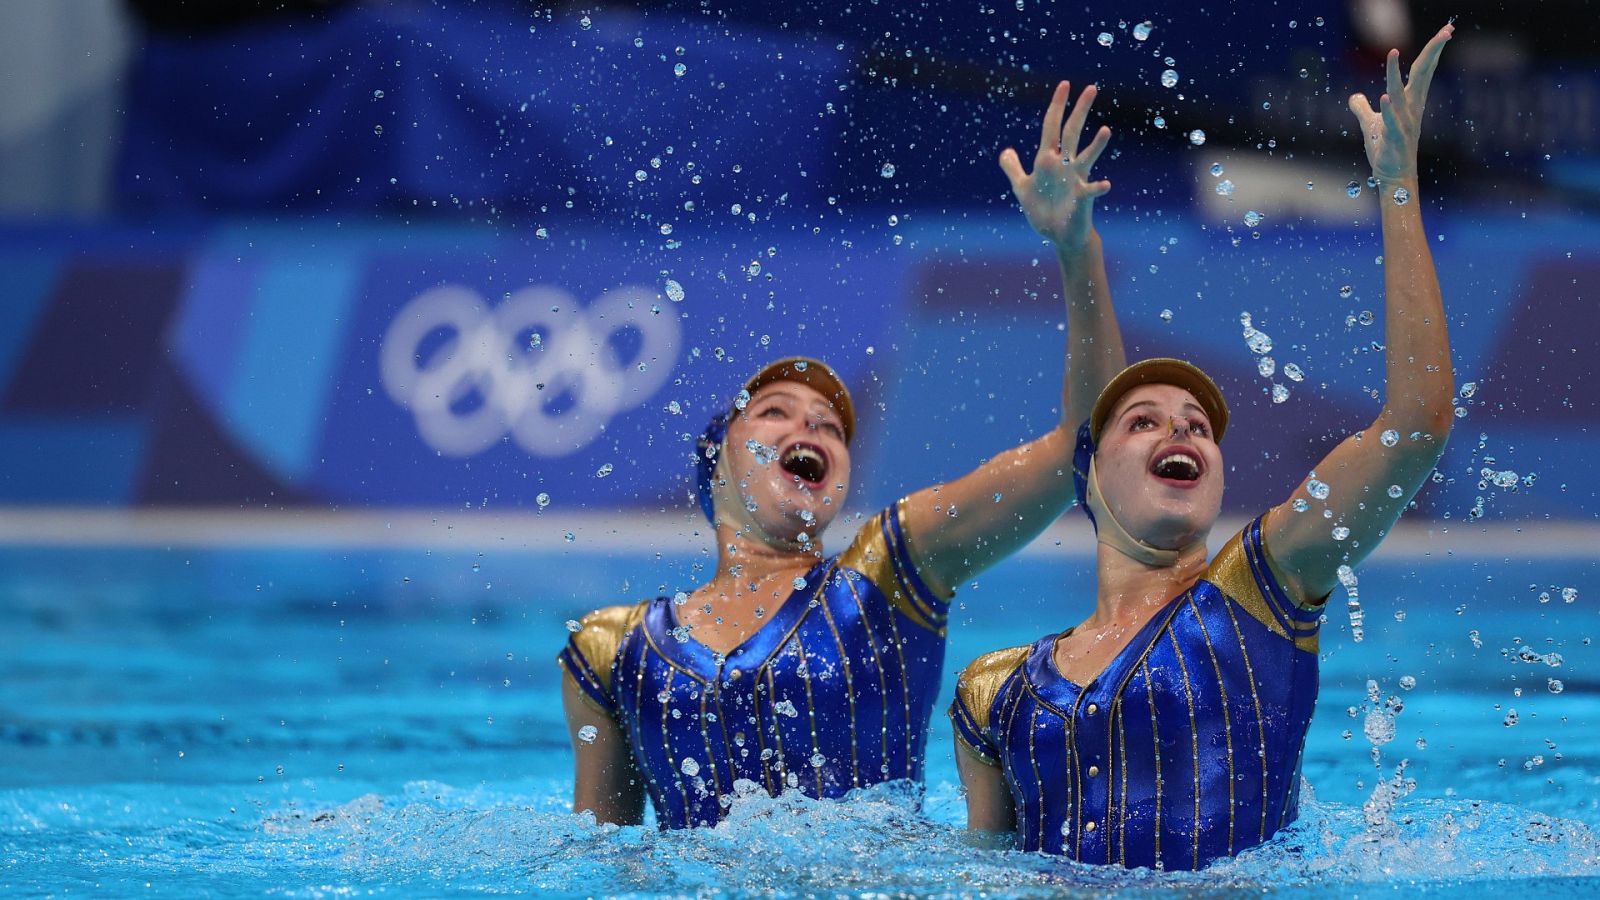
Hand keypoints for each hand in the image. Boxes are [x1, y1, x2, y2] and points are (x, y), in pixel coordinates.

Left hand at [1000, 81, 1110, 249]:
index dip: (1056, 106)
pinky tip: (1105, 184)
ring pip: (1087, 158)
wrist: (1059, 235)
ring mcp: (1076, 180)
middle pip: (1072, 132)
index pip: (1052, 126)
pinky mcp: (1082, 199)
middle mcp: (1065, 165)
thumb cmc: (1044, 210)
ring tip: (1106, 130)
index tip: (1064, 84)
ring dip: (1096, 146)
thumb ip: (1013, 169)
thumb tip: (1005, 151)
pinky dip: (1098, 187)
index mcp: (1049, 160)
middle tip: (1091, 87)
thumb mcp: (1022, 188)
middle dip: (1080, 111)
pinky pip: (1091, 191)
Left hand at [1349, 24, 1453, 185]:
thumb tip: (1354, 96)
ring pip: (1400, 95)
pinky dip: (1388, 111)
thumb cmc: (1386, 150)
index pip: (1423, 70)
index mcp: (1409, 102)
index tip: (1447, 30)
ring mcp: (1404, 124)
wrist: (1392, 177)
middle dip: (1433, 52)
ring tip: (1393, 52)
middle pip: (1422, 74)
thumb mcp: (1371, 125)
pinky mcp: (1394, 140)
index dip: (1433, 50)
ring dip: (1394, 74)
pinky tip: (1385, 97)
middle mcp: (1411, 109)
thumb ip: (1362, 109)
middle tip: (1447, 31)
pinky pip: (1392, 123)